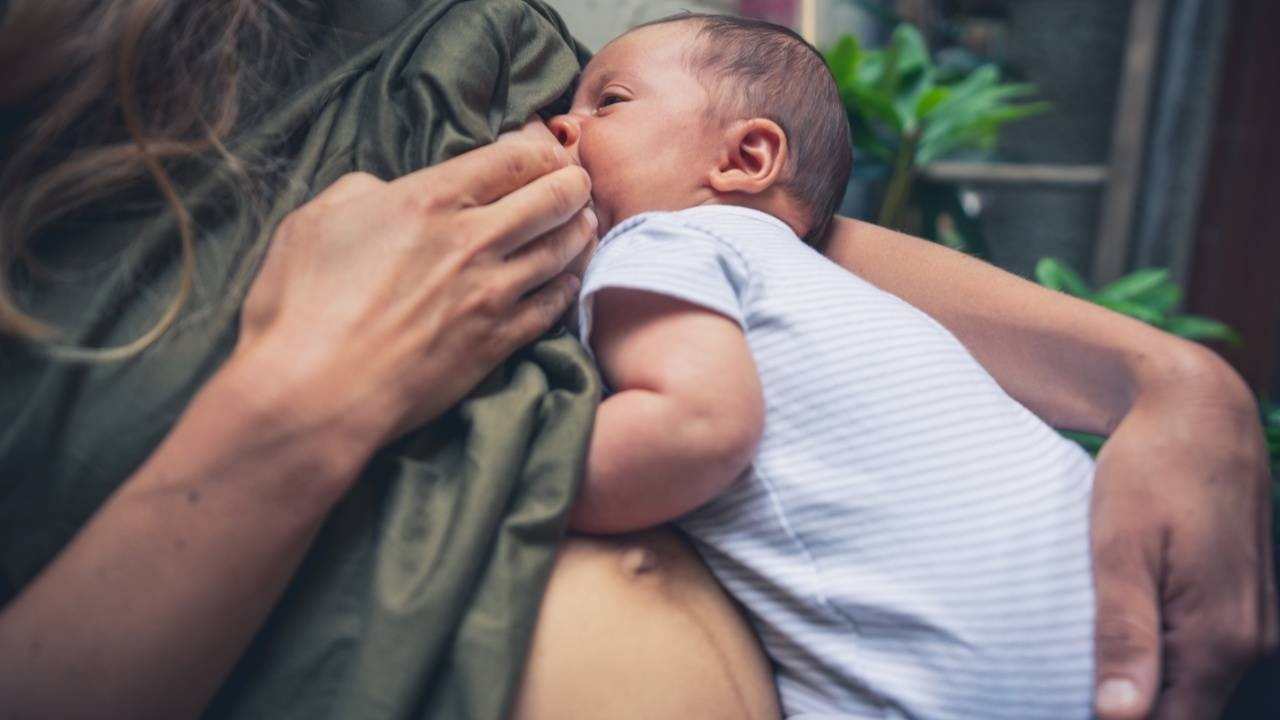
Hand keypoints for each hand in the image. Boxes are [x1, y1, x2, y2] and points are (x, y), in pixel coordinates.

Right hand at [234, 136, 596, 456]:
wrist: (318, 391)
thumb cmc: (301, 305)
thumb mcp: (315, 221)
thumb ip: (360, 192)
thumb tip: (386, 190)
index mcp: (429, 200)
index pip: (510, 160)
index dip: (538, 151)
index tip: (548, 153)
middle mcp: (472, 240)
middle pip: (549, 200)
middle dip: (572, 186)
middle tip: (579, 184)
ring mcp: (491, 294)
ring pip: (559, 252)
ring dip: (578, 233)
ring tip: (586, 224)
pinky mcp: (496, 342)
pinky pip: (550, 308)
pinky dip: (565, 289)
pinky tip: (570, 281)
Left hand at [1090, 353, 1277, 718]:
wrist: (1199, 412)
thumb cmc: (1151, 471)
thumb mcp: (1120, 549)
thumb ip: (1124, 635)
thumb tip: (1119, 717)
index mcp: (1217, 638)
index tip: (1064, 706)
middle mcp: (1249, 642)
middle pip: (1185, 714)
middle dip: (1131, 711)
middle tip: (1066, 688)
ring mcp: (1254, 626)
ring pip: (1197, 690)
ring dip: (1148, 689)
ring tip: (1091, 667)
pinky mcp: (1245, 607)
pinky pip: (1205, 659)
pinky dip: (1165, 663)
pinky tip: (1123, 647)